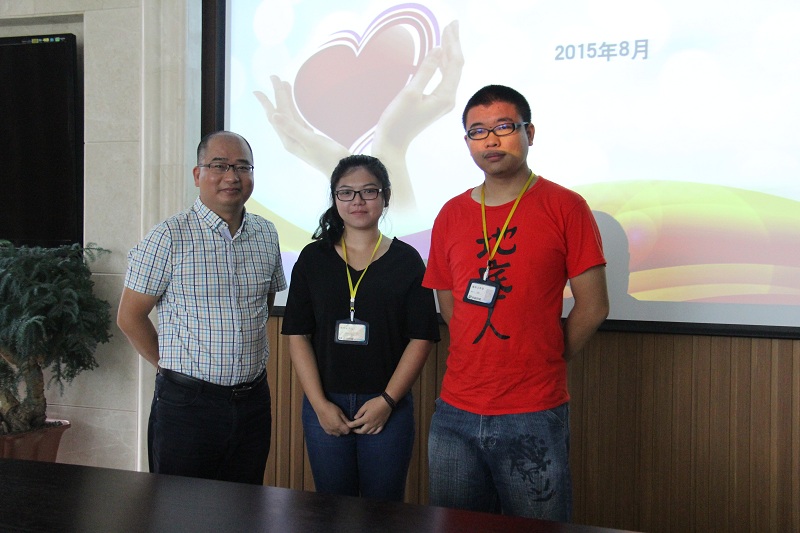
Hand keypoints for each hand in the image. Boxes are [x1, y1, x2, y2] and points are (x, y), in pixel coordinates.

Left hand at [254, 75, 349, 175]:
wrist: (342, 170)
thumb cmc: (328, 157)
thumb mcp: (310, 141)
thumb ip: (292, 128)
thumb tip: (274, 115)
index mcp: (289, 140)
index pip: (276, 115)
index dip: (267, 101)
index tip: (257, 90)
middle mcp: (291, 139)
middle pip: (280, 113)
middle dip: (276, 95)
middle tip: (273, 77)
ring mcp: (300, 138)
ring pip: (289, 115)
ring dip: (285, 100)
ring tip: (284, 85)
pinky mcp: (309, 138)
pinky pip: (297, 119)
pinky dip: (294, 109)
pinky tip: (294, 104)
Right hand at [315, 400, 351, 436]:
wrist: (321, 407)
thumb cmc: (331, 408)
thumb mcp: (341, 412)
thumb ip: (346, 420)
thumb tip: (351, 424)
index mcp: (339, 425)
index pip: (347, 431)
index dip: (349, 428)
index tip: (349, 424)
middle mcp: (334, 429)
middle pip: (342, 433)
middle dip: (345, 429)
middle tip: (344, 423)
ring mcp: (329, 430)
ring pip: (337, 434)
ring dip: (340, 431)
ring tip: (339, 425)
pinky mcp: (325, 429)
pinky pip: (332, 433)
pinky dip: (334, 431)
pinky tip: (333, 426)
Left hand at [347, 396, 392, 434]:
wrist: (386, 403)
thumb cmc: (375, 403)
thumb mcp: (365, 405)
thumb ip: (359, 412)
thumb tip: (355, 418)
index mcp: (366, 419)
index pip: (356, 424)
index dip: (350, 425)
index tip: (348, 425)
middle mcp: (371, 424)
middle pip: (362, 431)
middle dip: (357, 431)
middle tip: (354, 429)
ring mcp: (377, 425)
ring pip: (369, 432)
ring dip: (364, 432)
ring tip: (361, 429)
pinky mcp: (382, 424)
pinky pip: (377, 432)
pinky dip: (372, 432)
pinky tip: (371, 431)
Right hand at [373, 20, 463, 153]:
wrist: (392, 143)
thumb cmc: (398, 121)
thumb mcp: (410, 93)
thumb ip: (426, 70)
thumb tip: (438, 49)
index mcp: (445, 96)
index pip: (454, 63)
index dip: (453, 42)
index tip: (450, 25)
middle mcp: (448, 99)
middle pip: (456, 66)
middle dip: (454, 44)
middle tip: (452, 23)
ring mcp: (443, 102)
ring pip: (451, 71)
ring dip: (449, 52)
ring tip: (447, 33)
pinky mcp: (435, 103)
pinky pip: (444, 79)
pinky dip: (442, 64)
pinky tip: (439, 54)